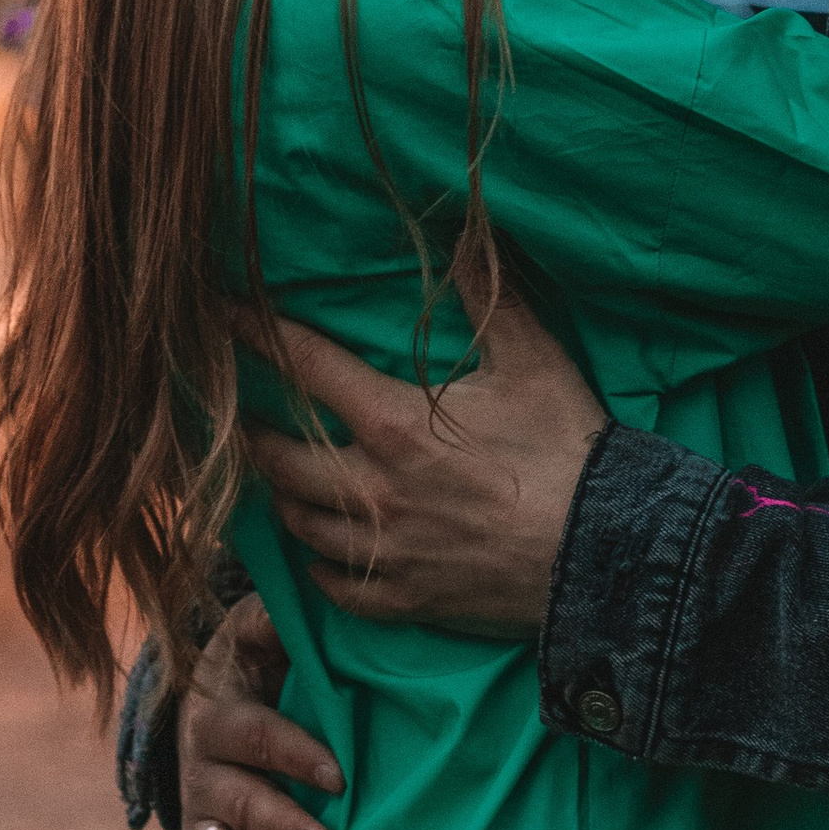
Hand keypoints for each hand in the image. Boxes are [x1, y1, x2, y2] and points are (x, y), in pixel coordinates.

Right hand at [176, 593, 344, 829]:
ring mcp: (201, 815)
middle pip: (238, 800)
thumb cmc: (258, 662)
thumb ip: (278, 617)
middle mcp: (202, 767)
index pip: (256, 734)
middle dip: (280, 824)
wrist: (212, 695)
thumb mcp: (261, 632)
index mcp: (220, 711)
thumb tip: (313, 591)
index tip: (340, 776)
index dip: (295, 753)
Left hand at [240, 284, 606, 639]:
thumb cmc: (568, 451)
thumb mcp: (534, 360)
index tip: (222, 315)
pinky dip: (316, 563)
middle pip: (279, 457)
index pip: (307, 367)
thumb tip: (467, 229)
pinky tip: (318, 547)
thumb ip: (490, 294)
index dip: (258, 334)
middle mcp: (374, 489)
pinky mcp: (404, 600)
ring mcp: (384, 550)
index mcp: (395, 424)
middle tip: (240, 414)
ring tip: (277, 475)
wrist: (606, 553)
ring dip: (281, 494)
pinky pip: (333, 584)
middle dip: (252, 430)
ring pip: (299, 522)